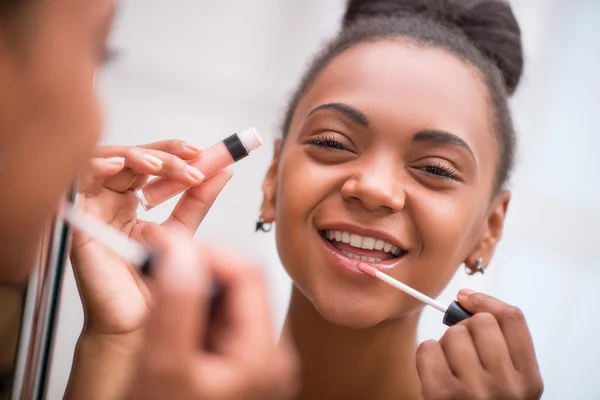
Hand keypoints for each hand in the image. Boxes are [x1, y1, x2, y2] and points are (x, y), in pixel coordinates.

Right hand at [71, 140, 232, 335]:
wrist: (139, 322)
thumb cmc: (154, 284)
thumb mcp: (182, 232)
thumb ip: (198, 201)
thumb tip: (222, 172)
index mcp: (132, 201)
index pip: (151, 164)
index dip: (175, 153)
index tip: (203, 152)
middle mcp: (111, 201)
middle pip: (132, 158)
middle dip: (164, 154)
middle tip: (191, 158)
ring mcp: (93, 208)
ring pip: (107, 162)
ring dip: (136, 157)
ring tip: (161, 166)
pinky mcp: (77, 221)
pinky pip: (78, 183)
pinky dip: (97, 166)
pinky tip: (119, 165)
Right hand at [124, 227, 298, 399]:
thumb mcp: (163, 369)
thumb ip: (175, 307)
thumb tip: (183, 251)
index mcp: (264, 356)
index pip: (247, 272)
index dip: (206, 253)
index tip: (168, 250)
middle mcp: (269, 358)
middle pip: (241, 284)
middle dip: (198, 272)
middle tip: (160, 269)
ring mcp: (256, 363)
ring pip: (228, 301)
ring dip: (194, 292)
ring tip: (163, 304)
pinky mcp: (239, 365)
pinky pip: (222, 322)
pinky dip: (196, 313)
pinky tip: (174, 327)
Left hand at [416, 291, 542, 399]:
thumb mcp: (509, 381)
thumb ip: (501, 344)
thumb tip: (467, 298)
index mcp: (529, 380)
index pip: (513, 319)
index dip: (487, 301)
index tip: (469, 299)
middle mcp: (506, 386)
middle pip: (481, 322)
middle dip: (465, 329)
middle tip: (464, 351)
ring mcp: (473, 391)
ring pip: (453, 334)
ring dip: (446, 345)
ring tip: (452, 367)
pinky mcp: (440, 395)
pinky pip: (427, 348)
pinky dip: (427, 355)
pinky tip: (435, 373)